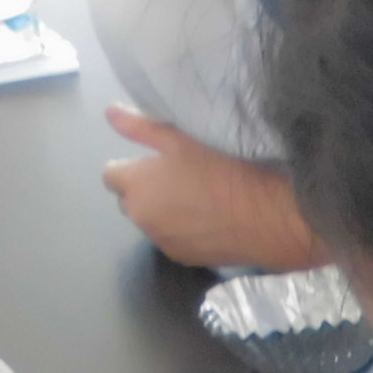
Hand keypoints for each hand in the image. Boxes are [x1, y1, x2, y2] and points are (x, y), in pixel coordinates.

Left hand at [102, 103, 324, 269]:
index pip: (110, 176)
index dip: (131, 167)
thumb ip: (140, 127)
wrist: (263, 217)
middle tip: (180, 178)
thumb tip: (110, 114)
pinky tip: (207, 221)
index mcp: (135, 185)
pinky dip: (181, 231)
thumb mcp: (180, 139)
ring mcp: (160, 241)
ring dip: (162, 212)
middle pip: (130, 201)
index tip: (156, 162)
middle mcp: (140, 218)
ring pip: (151, 222)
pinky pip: (171, 240)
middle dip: (145, 191)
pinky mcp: (181, 258)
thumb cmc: (221, 169)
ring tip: (197, 200)